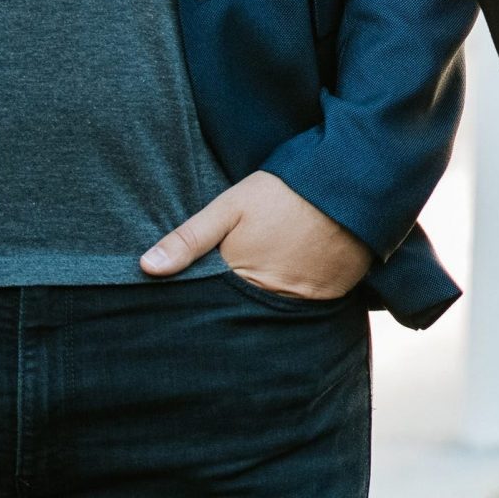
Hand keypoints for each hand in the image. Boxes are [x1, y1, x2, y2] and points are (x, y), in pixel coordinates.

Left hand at [141, 170, 371, 299]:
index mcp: (242, 278)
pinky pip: (307, 312)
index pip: (212, 306)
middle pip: (244, 316)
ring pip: (274, 316)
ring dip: (265, 309)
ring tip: (259, 297)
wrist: (353, 181)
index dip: (202, 305)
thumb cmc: (286, 190)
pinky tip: (290, 290)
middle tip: (225, 307)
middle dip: (232, 314)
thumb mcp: (231, 206)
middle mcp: (274, 298)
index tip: (188, 312)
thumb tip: (145, 268)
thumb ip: (189, 239)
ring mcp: (306, 301)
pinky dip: (296, 303)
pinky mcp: (334, 296)